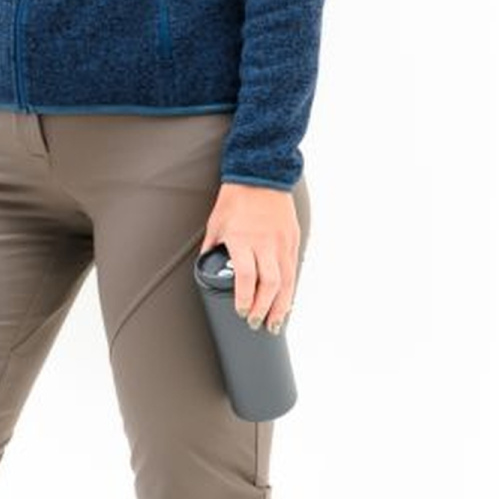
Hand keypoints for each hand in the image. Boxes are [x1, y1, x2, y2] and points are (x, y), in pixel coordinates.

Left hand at [198, 182, 302, 332]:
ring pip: (286, 281)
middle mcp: (265, 243)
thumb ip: (211, 249)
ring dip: (281, 306)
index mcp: (242, 239)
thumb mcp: (216, 224)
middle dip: (263, 309)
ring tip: (275, 323)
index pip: (245, 277)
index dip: (244, 299)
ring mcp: (282, 242)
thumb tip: (205, 269)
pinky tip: (286, 302)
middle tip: (255, 323)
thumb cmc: (235, 199)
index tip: (240, 311)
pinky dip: (290, 289)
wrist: (262, 174)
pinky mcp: (293, 239)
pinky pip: (293, 270)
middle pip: (269, 285)